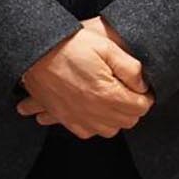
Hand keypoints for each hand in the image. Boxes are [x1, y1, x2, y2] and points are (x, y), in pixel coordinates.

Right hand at [17, 23, 150, 137]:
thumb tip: (143, 85)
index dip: (144, 96)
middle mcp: (94, 111)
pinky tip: (92, 110)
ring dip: (114, 118)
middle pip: (127, 121)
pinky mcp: (64, 118)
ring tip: (110, 101)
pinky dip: (93, 124)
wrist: (34, 50)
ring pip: (109, 130)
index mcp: (108, 94)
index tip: (139, 87)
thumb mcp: (105, 46)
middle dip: (131, 107)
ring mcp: (78, 117)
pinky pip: (86, 132)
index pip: (141, 107)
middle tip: (126, 91)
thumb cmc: (68, 45)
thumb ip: (130, 67)